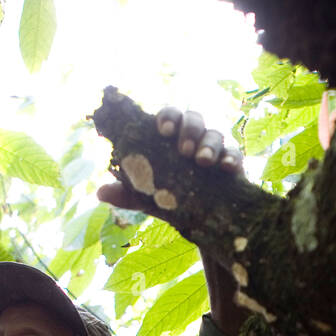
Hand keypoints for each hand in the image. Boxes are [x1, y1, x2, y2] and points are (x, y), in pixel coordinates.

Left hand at [96, 107, 243, 212]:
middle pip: (194, 119)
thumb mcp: (149, 197)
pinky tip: (226, 168)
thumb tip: (100, 193)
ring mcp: (215, 149)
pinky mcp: (232, 163)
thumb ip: (128, 193)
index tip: (162, 131)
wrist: (203, 219)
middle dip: (189, 130)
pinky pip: (234, 154)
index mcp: (172, 137)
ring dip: (208, 145)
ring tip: (202, 162)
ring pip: (215, 134)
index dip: (167, 118)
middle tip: (183, 150)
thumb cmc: (173, 199)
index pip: (170, 116)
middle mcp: (194, 137)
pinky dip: (231, 158)